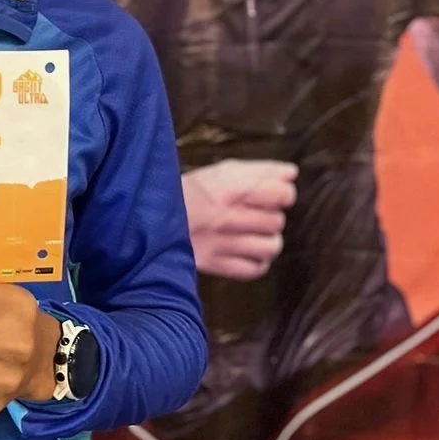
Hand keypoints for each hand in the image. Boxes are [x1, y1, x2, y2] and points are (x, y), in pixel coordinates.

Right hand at [181, 159, 297, 280]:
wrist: (147, 217)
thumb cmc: (187, 191)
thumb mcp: (219, 171)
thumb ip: (258, 170)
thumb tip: (291, 173)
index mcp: (229, 188)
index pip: (282, 193)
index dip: (283, 194)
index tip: (273, 195)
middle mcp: (228, 216)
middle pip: (277, 221)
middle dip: (271, 217)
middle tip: (255, 215)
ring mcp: (221, 243)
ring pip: (271, 247)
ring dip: (268, 241)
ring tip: (256, 236)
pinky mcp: (213, 263)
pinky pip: (254, 269)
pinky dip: (257, 262)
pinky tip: (248, 253)